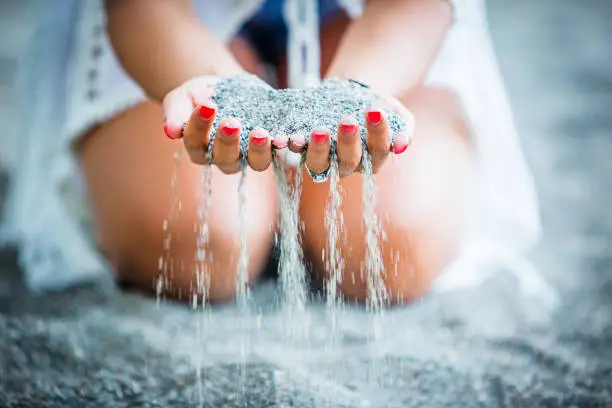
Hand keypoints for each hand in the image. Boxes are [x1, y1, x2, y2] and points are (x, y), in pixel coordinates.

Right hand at [162, 76, 284, 173]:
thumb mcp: (183, 96)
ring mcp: (251, 154)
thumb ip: (175, 112)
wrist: (228, 85)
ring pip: (256, 163)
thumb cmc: (201, 94)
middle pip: (227, 160)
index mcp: (199, 149)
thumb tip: (170, 131)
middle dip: (229, 142)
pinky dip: (283, 145)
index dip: (200, 127)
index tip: (206, 106)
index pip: (196, 144)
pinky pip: (279, 152)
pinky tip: (284, 136)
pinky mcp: (272, 145)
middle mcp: (225, 158)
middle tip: (231, 122)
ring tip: (260, 133)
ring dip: (259, 150)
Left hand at [288, 90, 413, 177]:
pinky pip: (295, 151)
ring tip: (319, 131)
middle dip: (348, 142)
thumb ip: (403, 128)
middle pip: (347, 162)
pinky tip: (287, 136)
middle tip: (348, 121)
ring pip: (318, 163)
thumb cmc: (377, 106)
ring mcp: (323, 159)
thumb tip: (402, 145)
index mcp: (373, 159)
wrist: (351, 92)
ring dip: (317, 149)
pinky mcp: (302, 148)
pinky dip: (290, 144)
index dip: (378, 133)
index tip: (375, 110)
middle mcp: (347, 165)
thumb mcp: (395, 113)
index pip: (378, 151)